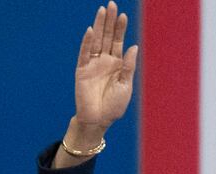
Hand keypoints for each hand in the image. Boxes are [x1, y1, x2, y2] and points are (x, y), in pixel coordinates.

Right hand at [73, 2, 137, 130]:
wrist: (99, 120)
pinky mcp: (82, 70)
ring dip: (98, 26)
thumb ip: (128, 66)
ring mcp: (92, 64)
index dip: (120, 29)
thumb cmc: (114, 106)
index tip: (123, 15)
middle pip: (106, 36)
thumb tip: (133, 46)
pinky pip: (84, 54)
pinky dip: (87, 42)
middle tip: (111, 4)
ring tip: (102, 10)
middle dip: (109, 21)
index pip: (118, 42)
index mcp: (117, 64)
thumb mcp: (126, 85)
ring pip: (96, 41)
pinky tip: (91, 31)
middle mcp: (104, 61)